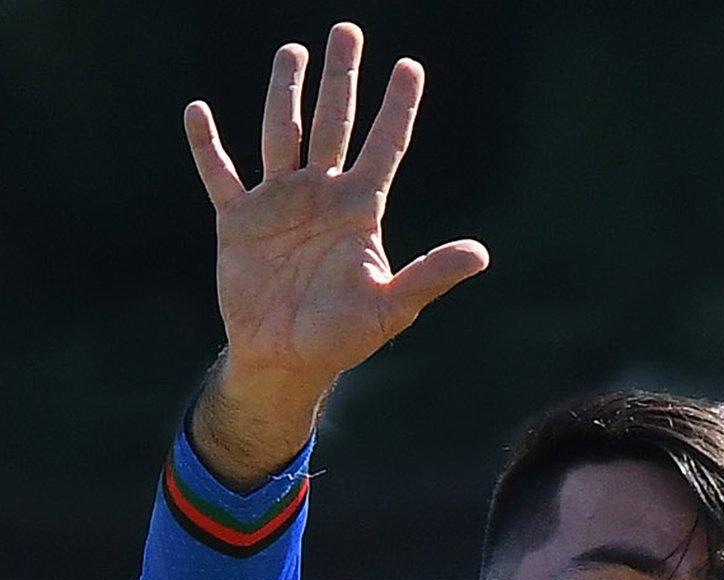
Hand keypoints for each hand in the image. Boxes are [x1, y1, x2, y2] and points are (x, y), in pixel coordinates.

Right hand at [184, 23, 487, 485]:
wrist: (287, 359)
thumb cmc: (345, 336)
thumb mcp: (393, 306)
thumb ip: (431, 274)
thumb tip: (481, 254)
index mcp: (361, 209)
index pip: (385, 146)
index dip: (398, 107)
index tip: (410, 66)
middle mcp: (322, 195)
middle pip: (334, 123)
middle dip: (341, 79)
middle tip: (348, 31)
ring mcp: (279, 203)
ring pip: (282, 133)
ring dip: (284, 92)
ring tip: (292, 51)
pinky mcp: (238, 221)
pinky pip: (221, 175)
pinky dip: (208, 145)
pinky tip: (198, 110)